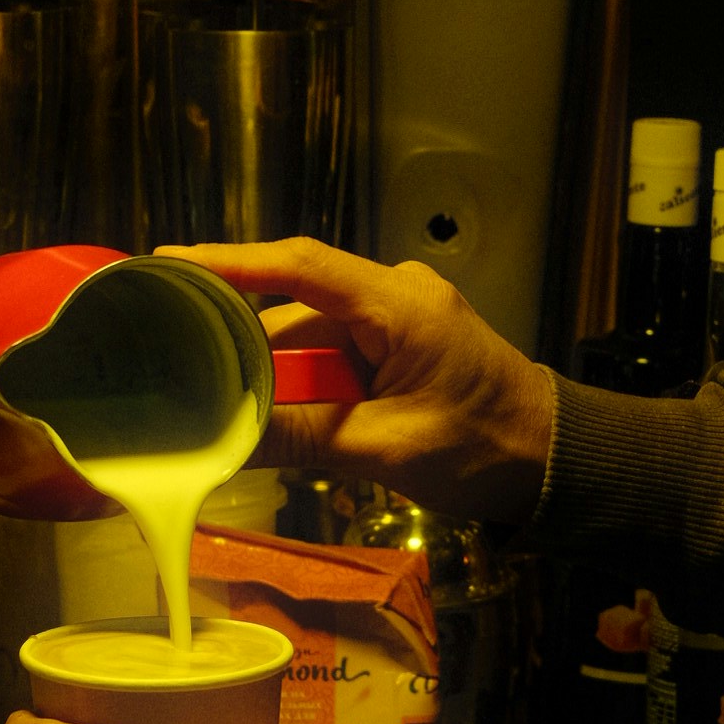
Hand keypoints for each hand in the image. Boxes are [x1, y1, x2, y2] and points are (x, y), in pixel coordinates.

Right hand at [162, 235, 553, 519]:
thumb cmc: (486, 449)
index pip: (300, 266)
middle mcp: (397, 293)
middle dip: (240, 336)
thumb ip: (302, 438)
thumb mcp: (387, 449)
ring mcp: (400, 315)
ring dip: (274, 369)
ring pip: (312, 332)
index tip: (169, 262)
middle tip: (173, 355)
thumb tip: (221, 445)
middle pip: (296, 303)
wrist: (555, 461)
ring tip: (212, 398)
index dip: (230, 262)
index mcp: (400, 305)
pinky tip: (268, 407)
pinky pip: (336, 348)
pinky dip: (304, 379)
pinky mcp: (401, 340)